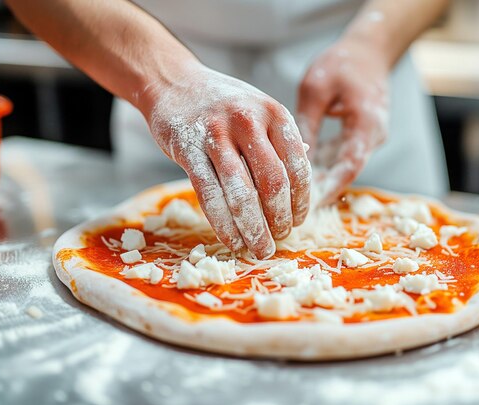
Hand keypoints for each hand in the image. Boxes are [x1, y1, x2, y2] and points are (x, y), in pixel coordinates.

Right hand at [142, 62, 310, 258]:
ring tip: (259, 248)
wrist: (173, 81)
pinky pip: (209, 194)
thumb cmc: (222, 103)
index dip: (301, 201)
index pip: (298, 166)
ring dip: (253, 228)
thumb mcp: (261, 109)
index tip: (298, 222)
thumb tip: (304, 180)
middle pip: (273, 183)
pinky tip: (232, 239)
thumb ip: (282, 141)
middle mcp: (249, 121)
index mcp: (275, 113)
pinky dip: (223, 224)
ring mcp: (217, 134)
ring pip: (241, 193)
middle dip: (279, 219)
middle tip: (279, 240)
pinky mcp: (188, 149)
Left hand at [297, 39, 389, 203]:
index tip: (308, 205)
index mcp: (366, 124)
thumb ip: (305, 122)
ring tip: (291, 193)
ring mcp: (369, 138)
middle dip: (321, 189)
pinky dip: (324, 164)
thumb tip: (290, 158)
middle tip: (291, 204)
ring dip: (321, 178)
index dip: (330, 188)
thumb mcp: (314, 87)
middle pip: (347, 171)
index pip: (350, 167)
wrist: (370, 50)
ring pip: (344, 166)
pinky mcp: (361, 136)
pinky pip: (342, 156)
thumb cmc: (343, 62)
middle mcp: (373, 136)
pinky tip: (300, 172)